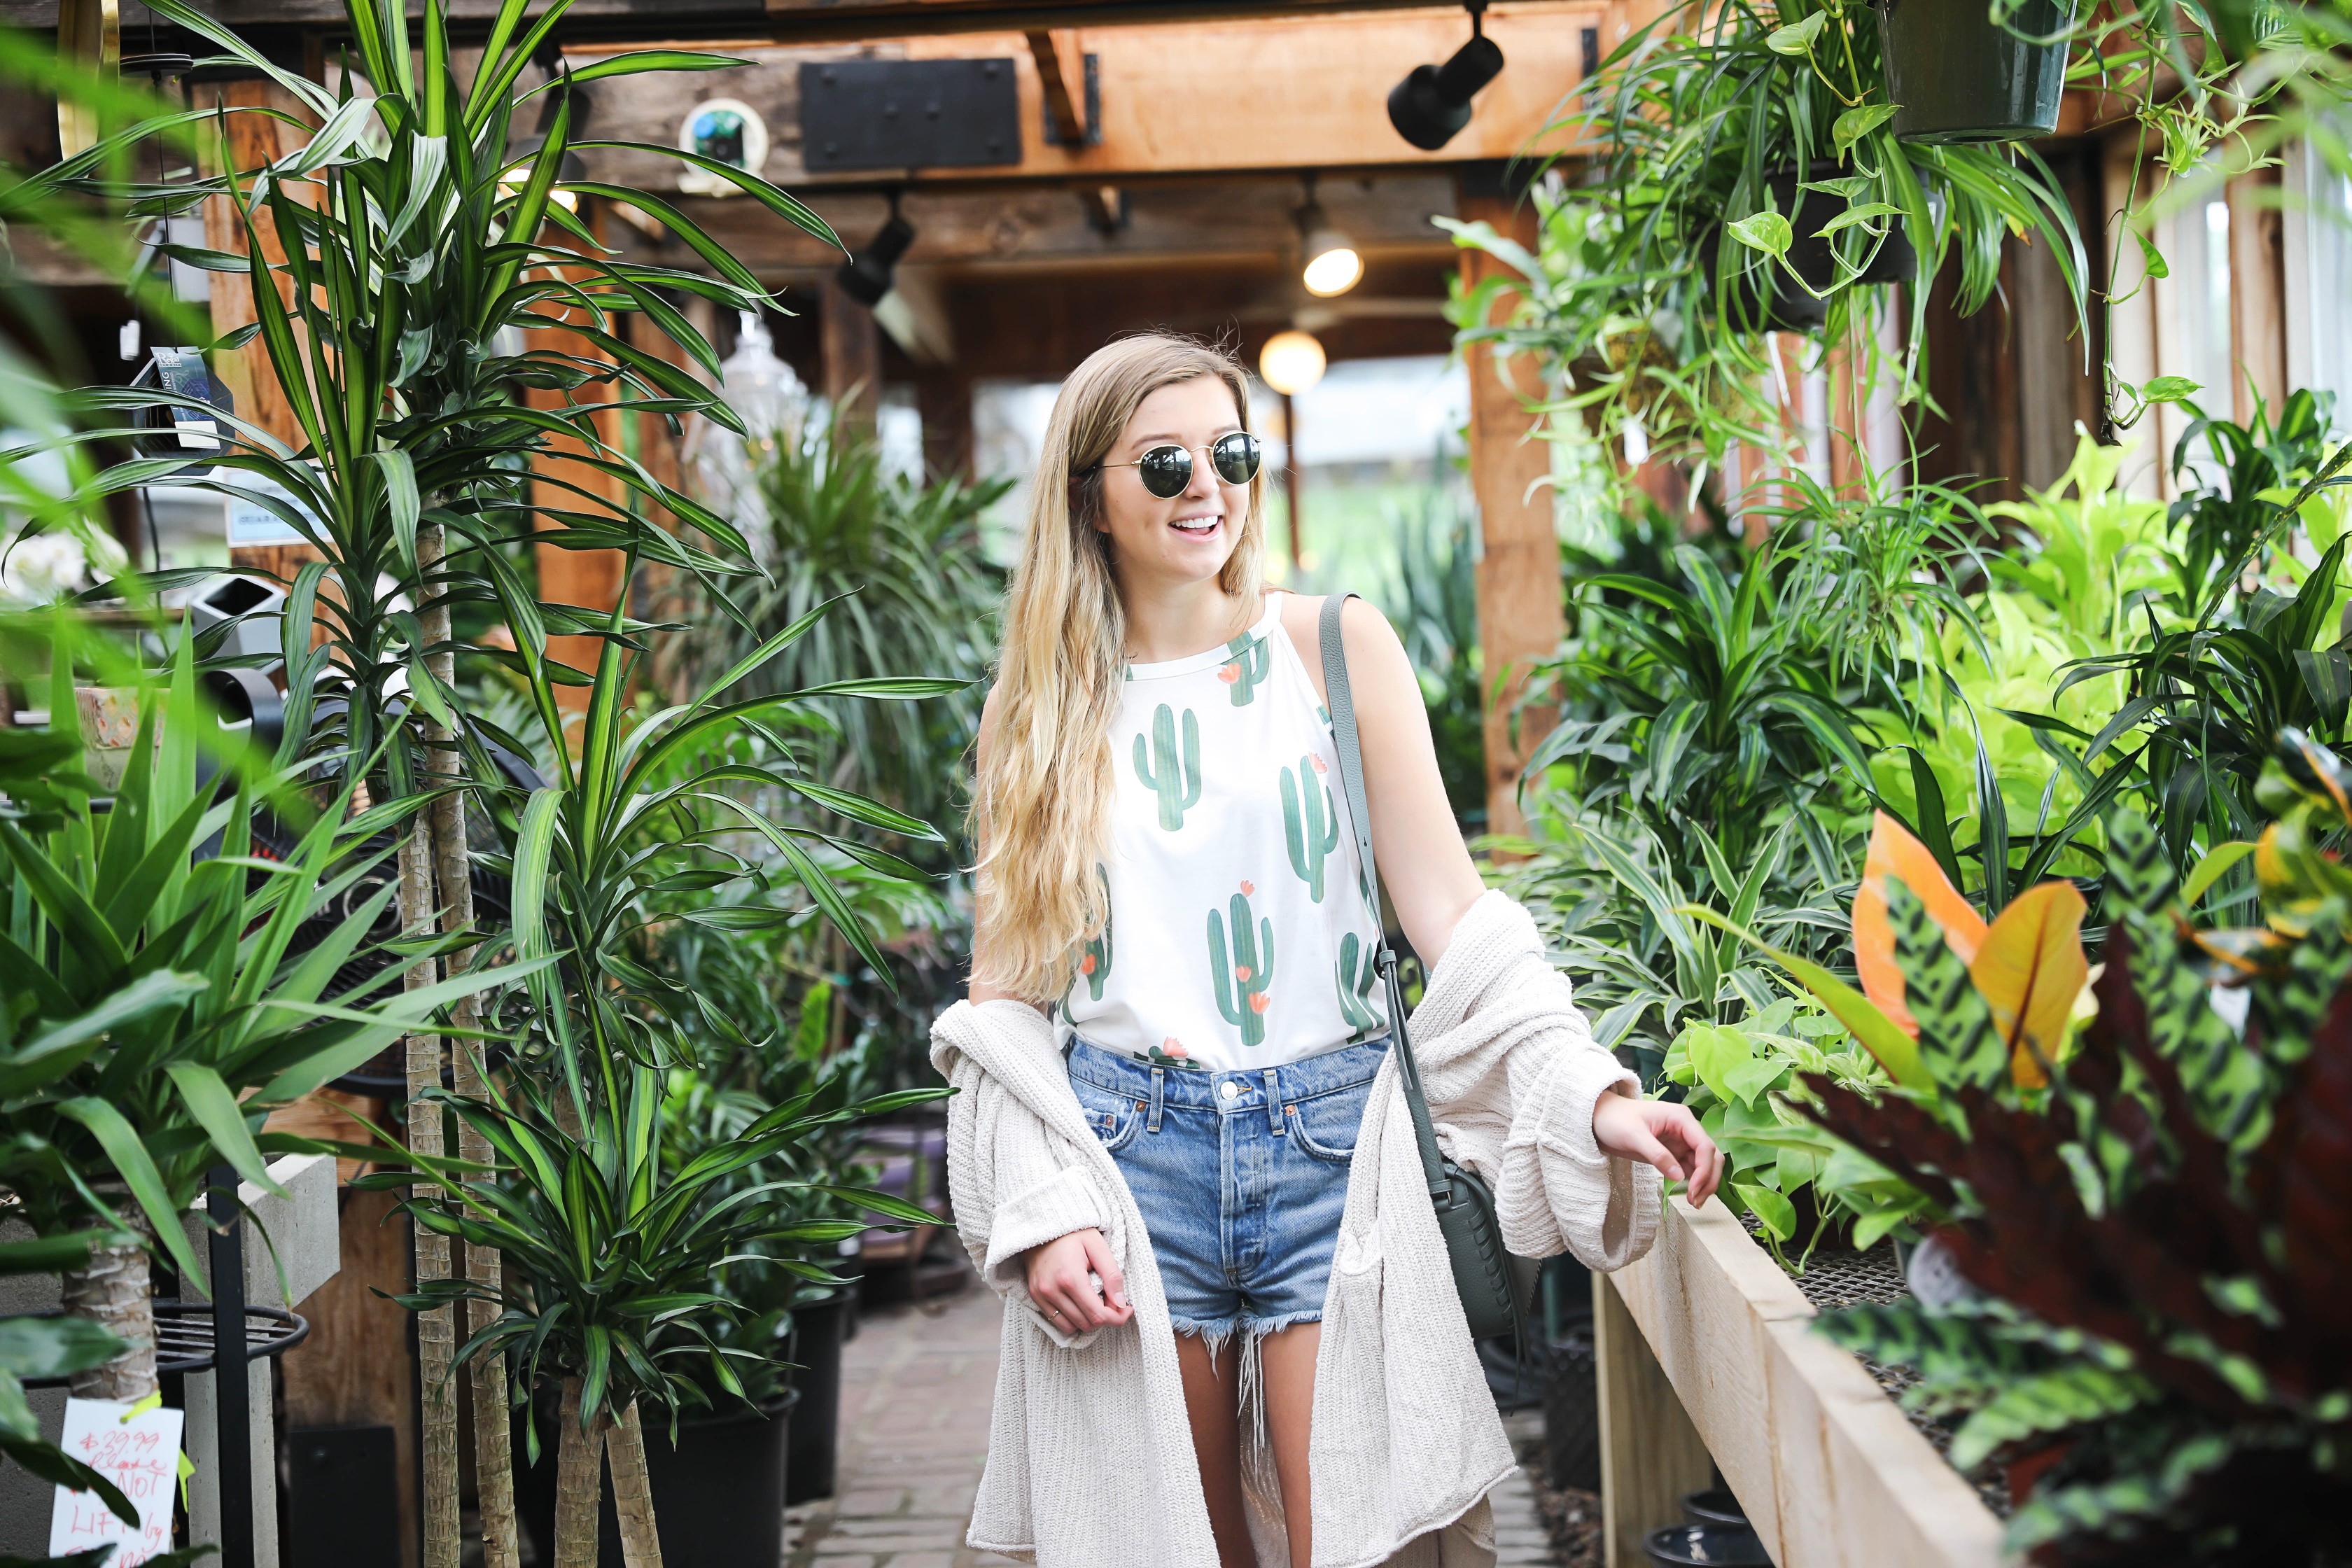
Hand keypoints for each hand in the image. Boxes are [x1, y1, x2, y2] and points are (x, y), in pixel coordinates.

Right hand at [1023, 1228, 1130, 1331]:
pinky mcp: (1035, 1296)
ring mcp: (1041, 1295)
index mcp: (1070, 1278)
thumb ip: (1112, 1275)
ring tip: (1096, 1301)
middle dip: (1105, 1317)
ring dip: (1089, 1319)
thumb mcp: (1097, 1246)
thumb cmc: (1073, 1233)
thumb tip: (1122, 1303)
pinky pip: (1057, 1322)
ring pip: (1072, 1327)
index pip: (1098, 1315)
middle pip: (1087, 1323)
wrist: (1041, 1224)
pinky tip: (1081, 1303)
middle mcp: (1052, 1290)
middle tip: (1113, 1301)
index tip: (1127, 1309)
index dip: (1117, 1318)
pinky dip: (1073, 1318)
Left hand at [1592, 1091, 1724, 1207]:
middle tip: (1695, 1200)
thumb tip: (1680, 1176)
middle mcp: (1686, 1129)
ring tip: (1694, 1202)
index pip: (1705, 1145)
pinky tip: (1688, 1195)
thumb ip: (1657, 1155)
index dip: (1705, 1169)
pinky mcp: (1674, 1153)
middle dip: (1709, 1179)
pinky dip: (1694, 1182)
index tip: (1694, 1189)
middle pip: (1711, 1156)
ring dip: (1704, 1183)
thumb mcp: (1633, 1135)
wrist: (1599, 1119)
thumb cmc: (1614, 1119)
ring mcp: (1681, 1142)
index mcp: (1681, 1118)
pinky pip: (1692, 1169)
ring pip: (1705, 1164)